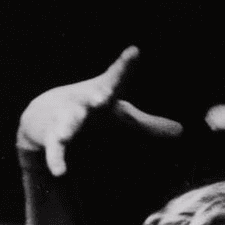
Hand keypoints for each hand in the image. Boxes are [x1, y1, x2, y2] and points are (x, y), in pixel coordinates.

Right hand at [17, 47, 182, 175]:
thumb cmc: (91, 111)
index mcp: (103, 93)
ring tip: (65, 135)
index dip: (125, 65)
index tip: (134, 52)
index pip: (117, 78)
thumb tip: (182, 131)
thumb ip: (150, 124)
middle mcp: (83, 102)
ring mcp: (65, 118)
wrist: (42, 114)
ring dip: (67, 128)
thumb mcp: (121, 116)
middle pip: (91, 98)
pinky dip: (56, 160)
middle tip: (102, 95)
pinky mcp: (51, 137)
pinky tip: (60, 172)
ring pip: (67, 124)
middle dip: (97, 96)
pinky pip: (54, 150)